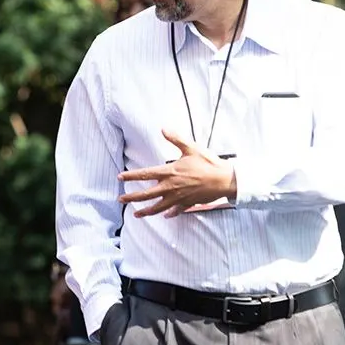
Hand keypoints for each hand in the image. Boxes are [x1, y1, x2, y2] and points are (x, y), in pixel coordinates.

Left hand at [118, 129, 235, 217]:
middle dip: (131, 197)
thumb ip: (176, 139)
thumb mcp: (191, 148)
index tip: (120, 177)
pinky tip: (164, 216)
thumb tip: (163, 129)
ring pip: (157, 207)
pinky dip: (168, 214)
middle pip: (146, 195)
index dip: (131, 176)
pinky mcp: (187, 204)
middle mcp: (170, 187)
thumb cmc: (208, 163)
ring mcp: (178, 198)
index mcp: (169, 172)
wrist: (224, 180)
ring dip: (145, 211)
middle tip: (120, 199)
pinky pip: (175, 211)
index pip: (145, 174)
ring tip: (136, 215)